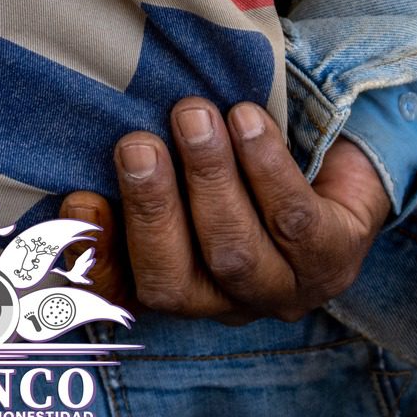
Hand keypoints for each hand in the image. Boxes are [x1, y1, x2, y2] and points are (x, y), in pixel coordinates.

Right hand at [63, 98, 391, 324]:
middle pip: (173, 279)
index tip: (79, 198)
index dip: (94, 255)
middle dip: (152, 210)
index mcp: (178, 281)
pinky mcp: (334, 259)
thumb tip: (99, 134)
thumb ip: (142, 159)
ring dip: (208, 179)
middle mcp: (225, 301)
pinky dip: (266, 167)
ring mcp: (282, 288)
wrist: (337, 145)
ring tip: (193, 115)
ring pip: (234, 251)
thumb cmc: (239, 151)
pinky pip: (294, 221)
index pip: (121, 288)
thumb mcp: (184, 157)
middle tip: (138, 145)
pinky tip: (248, 120)